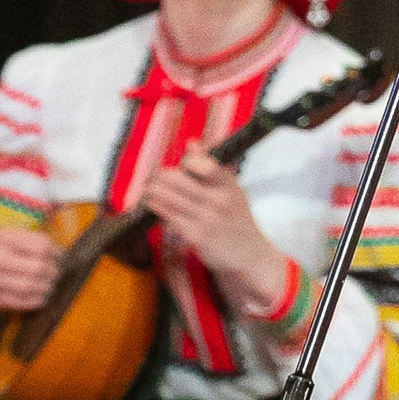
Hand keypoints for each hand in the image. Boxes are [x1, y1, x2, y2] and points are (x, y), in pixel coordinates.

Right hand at [0, 228, 62, 319]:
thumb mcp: (0, 234)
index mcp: (1, 238)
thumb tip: (57, 250)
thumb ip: (26, 239)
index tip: (59, 256)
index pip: (40, 245)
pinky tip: (41, 296)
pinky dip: (36, 300)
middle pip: (38, 267)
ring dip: (47, 287)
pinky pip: (21, 301)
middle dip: (54, 271)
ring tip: (51, 284)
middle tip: (57, 272)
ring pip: (31, 286)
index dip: (56, 252)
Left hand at [145, 149, 295, 320]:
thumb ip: (212, 167)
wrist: (250, 256)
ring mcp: (206, 219)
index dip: (187, 163)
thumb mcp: (232, 191)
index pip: (204, 164)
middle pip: (177, 180)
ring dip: (153, 191)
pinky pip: (168, 216)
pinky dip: (156, 207)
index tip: (180, 166)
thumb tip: (192, 143)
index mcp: (229, 185)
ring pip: (168, 197)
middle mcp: (218, 200)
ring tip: (148, 189)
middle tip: (153, 177)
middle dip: (160, 176)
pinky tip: (152, 204)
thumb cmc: (238, 221)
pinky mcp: (195, 236)